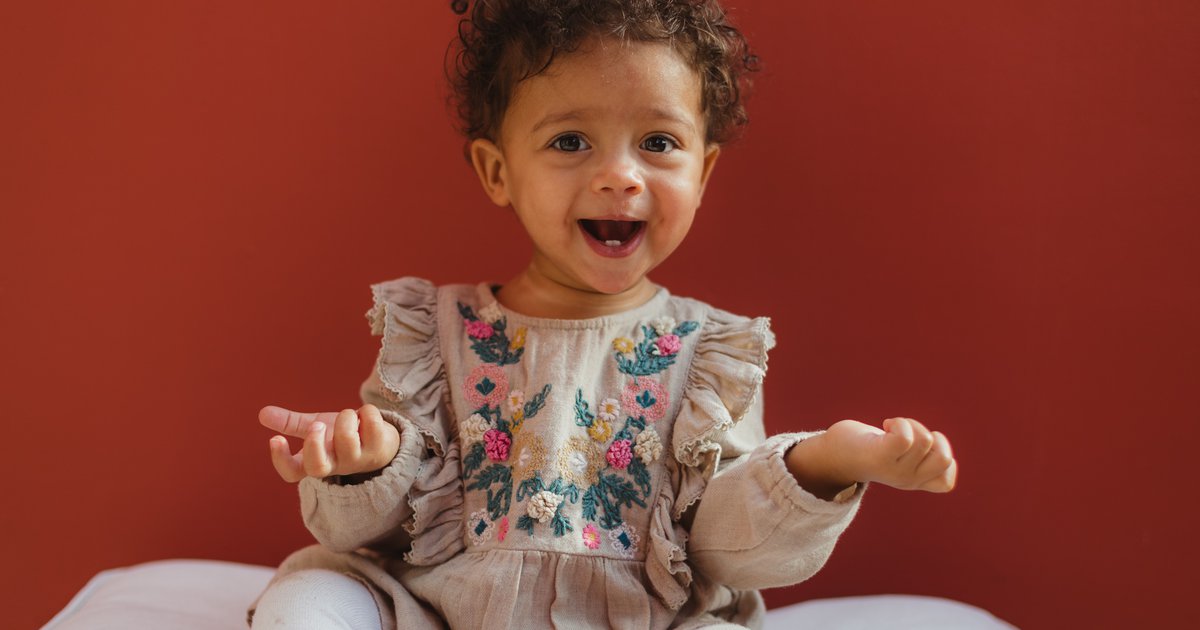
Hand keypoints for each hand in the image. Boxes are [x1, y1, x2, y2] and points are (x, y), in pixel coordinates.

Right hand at [259, 404, 400, 482]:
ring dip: (345, 418)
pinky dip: (367, 412)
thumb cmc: (342, 435)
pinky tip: (366, 416)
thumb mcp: (316, 427)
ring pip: (347, 440)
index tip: (275, 439)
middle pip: (317, 468)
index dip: (280, 459)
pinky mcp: (379, 449)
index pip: (291, 473)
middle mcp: (335, 465)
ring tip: (348, 415)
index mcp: (315, 461)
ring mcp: (358, 459)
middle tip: (316, 425)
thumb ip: (291, 423)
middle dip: (314, 444)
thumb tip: (262, 414)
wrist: (380, 441)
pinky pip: (371, 425)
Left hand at [786, 417, 956, 497]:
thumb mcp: (898, 458)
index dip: (943, 457)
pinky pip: (905, 438)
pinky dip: (899, 423)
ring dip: (911, 423)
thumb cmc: (867, 449)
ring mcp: (894, 470)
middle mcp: (907, 480)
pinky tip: (886, 425)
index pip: (946, 482)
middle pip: (944, 458)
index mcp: (914, 481)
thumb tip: (938, 447)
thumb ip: (918, 456)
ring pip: (925, 441)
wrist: (830, 456)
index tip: (920, 448)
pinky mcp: (879, 456)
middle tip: (908, 434)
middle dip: (933, 437)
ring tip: (892, 427)